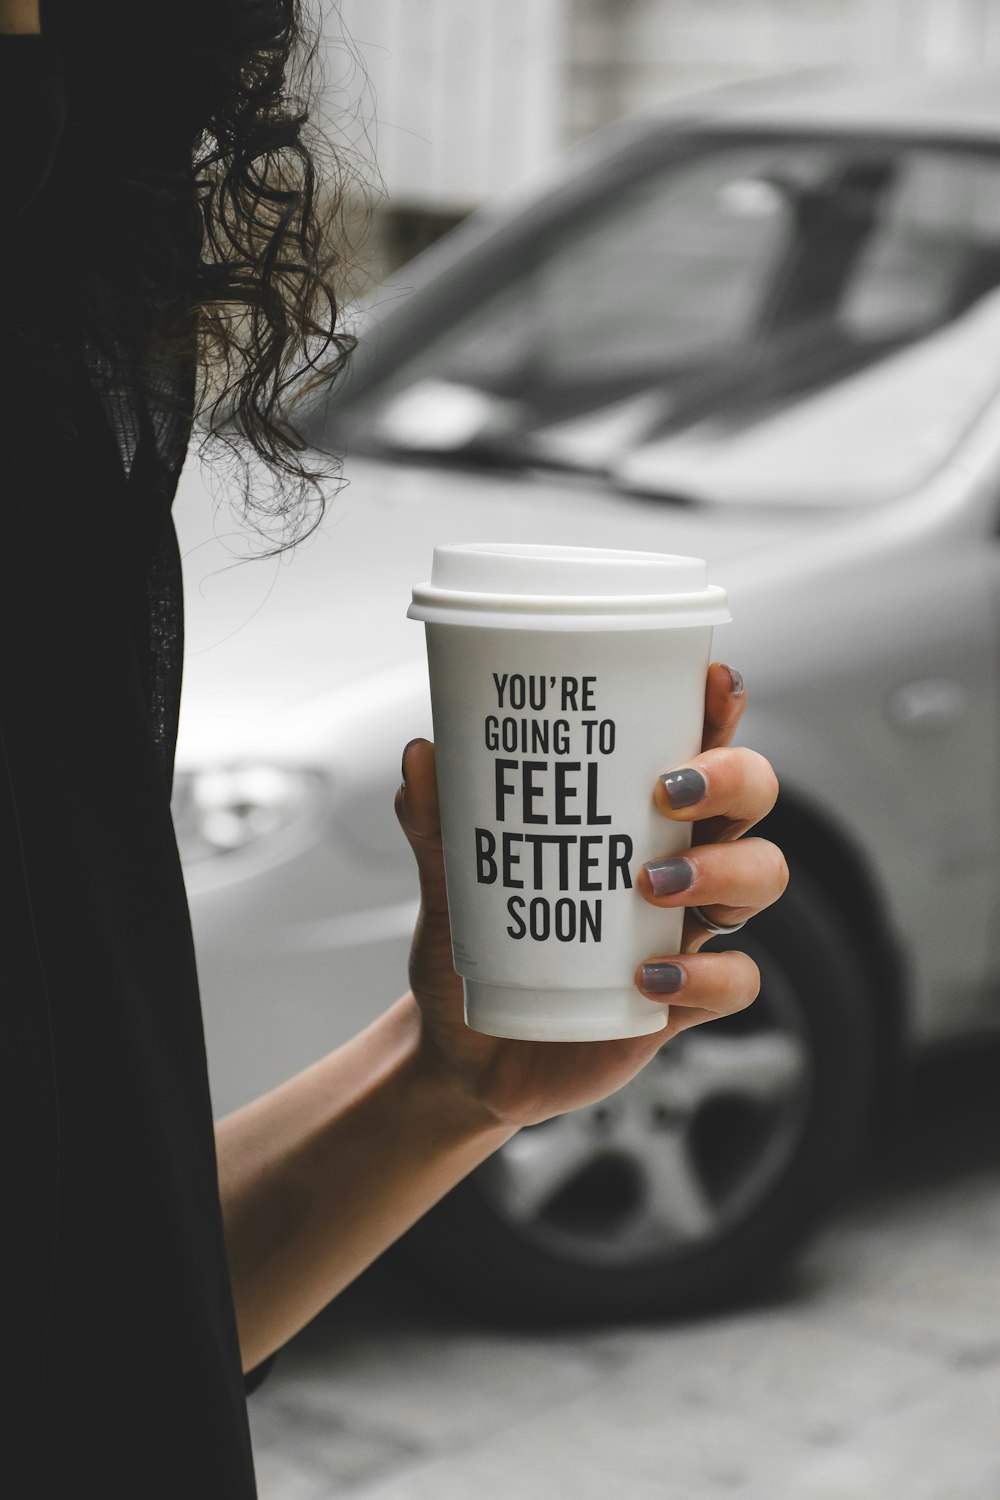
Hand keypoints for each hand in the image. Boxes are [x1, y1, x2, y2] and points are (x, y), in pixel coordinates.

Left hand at [394, 663, 786, 1129]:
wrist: (466, 1054)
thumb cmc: (476, 952)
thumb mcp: (449, 884)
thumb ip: (437, 824)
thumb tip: (421, 755)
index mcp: (630, 817)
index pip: (695, 746)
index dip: (719, 710)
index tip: (711, 683)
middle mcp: (675, 862)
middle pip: (752, 801)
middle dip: (734, 781)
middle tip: (668, 791)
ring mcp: (687, 930)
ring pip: (762, 878)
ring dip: (723, 871)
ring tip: (649, 885)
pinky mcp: (684, 1000)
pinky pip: (736, 981)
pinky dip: (705, 974)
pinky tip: (649, 977)